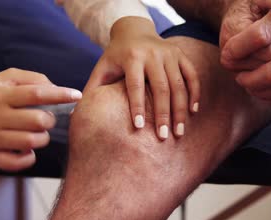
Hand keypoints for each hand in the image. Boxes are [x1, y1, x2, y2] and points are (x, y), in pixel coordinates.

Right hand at [0, 68, 81, 170]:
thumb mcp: (2, 79)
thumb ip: (31, 79)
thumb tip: (56, 88)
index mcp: (1, 94)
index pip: (36, 93)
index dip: (60, 94)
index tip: (77, 95)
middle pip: (37, 121)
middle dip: (49, 120)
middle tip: (46, 120)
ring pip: (31, 142)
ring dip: (42, 139)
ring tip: (38, 134)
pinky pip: (17, 162)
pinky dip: (29, 157)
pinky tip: (28, 149)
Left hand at [85, 17, 199, 139]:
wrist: (134, 30)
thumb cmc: (116, 56)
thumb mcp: (102, 67)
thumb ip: (93, 88)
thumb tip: (76, 114)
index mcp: (131, 57)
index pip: (135, 85)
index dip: (138, 106)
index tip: (140, 128)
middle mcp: (153, 54)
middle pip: (161, 87)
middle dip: (164, 114)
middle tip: (165, 137)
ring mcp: (170, 54)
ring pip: (179, 85)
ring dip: (181, 110)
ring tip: (180, 131)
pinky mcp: (181, 55)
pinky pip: (192, 76)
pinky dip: (194, 94)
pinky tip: (193, 112)